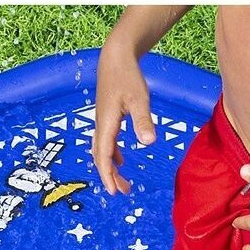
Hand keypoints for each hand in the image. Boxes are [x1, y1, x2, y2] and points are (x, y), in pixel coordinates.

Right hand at [92, 46, 156, 194]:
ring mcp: (102, 121)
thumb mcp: (139, 98)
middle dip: (110, 176)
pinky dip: (112, 154)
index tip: (114, 191)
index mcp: (107, 123)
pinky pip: (106, 142)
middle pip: (101, 157)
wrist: (115, 57)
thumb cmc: (127, 76)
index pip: (105, 156)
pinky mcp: (106, 117)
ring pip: (102, 151)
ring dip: (111, 167)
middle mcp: (101, 125)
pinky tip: (121, 160)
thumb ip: (143, 120)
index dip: (108, 175)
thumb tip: (148, 142)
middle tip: (123, 192)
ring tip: (122, 182)